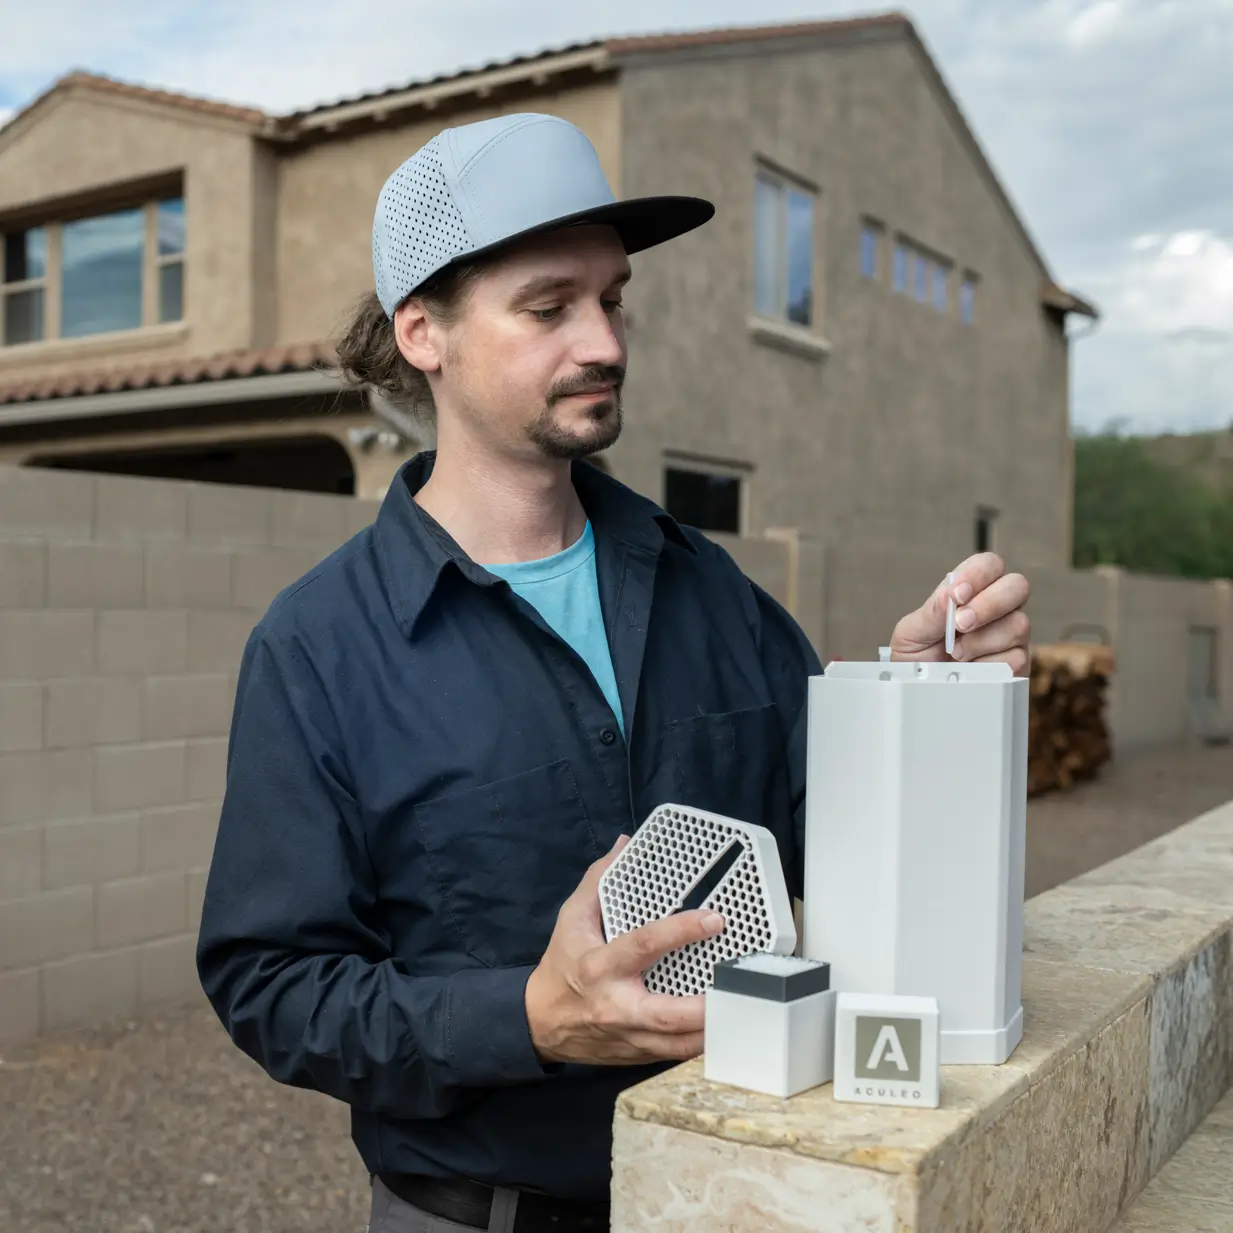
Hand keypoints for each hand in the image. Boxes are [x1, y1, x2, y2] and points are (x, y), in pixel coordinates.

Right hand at [524, 836, 725, 1065]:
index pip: (646, 946)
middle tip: (742, 984)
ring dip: (714, 1030)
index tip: (714, 919)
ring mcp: (629, 1037)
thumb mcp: (571, 920)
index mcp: (601, 967)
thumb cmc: (560, 967)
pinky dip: (701, 1043)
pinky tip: (725, 1026)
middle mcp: (617, 1006)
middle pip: (669, 1014)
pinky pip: (676, 1055)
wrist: (539, 1024)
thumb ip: (598, 881)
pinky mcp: (638, 1055)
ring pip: (678, 1044)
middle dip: (708, 1005)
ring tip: (745, 1008)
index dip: (681, 931)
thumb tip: (623, 845)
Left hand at [888, 552, 1030, 675]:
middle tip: (960, 624)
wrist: (921, 695)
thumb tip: (951, 593)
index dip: (978, 575)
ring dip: (980, 642)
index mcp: (971, 592)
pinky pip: (1015, 659)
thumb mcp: (911, 634)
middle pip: (1017, 586)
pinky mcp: (1018, 664)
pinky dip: (986, 666)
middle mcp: (998, 609)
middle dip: (988, 604)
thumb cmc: (917, 660)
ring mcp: (1011, 636)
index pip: (989, 565)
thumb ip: (932, 612)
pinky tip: (971, 671)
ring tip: (956, 654)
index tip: (957, 596)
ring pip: (1018, 625)